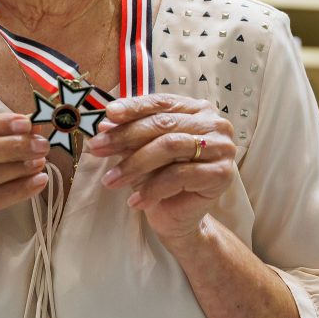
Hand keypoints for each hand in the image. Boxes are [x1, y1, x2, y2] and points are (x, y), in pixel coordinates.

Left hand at [88, 94, 236, 242]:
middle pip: (162, 124)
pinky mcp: (222, 174)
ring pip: (169, 147)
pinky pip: (180, 176)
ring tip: (110, 180)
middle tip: (96, 148)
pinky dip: (152, 188)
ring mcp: (222, 147)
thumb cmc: (160, 176)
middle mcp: (214, 123)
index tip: (107, 114)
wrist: (180, 215)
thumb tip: (103, 124)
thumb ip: (127, 134)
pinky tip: (135, 201)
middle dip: (125, 136)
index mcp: (196, 109)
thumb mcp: (140, 150)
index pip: (160, 102)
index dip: (132, 107)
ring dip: (134, 164)